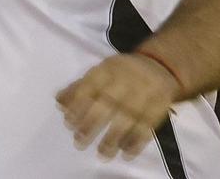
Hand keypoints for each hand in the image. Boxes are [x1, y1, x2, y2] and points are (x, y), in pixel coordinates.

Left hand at [56, 52, 180, 159]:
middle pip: (108, 103)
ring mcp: (145, 93)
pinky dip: (137, 141)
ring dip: (113, 137)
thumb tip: (59, 104)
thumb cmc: (120, 72)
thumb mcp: (99, 72)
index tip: (68, 124)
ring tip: (102, 154)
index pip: (89, 87)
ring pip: (128, 117)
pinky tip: (126, 153)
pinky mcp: (160, 106)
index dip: (78, 106)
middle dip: (91, 124)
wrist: (159, 66)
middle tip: (79, 142)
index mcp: (107, 69)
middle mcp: (125, 80)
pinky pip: (148, 125)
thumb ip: (79, 87)